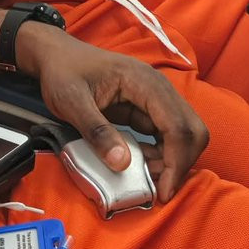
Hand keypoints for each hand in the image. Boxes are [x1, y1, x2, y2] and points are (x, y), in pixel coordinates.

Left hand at [16, 25, 207, 203]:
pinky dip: (162, 154)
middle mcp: (157, 87)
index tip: (162, 192)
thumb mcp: (71, 102)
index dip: (176, 161)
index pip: (177, 125)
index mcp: (142, 81)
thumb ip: (96, 131)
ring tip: (145, 178)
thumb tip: (123, 164)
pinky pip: (167, 134)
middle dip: (180, 162)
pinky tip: (141, 165)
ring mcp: (154, 97)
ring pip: (183, 133)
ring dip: (172, 160)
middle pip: (191, 129)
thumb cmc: (62, 73)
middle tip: (156, 187)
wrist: (57, 56)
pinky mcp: (147, 107)